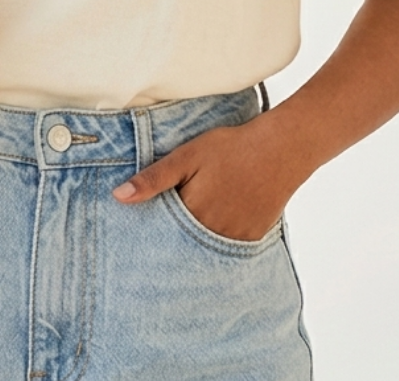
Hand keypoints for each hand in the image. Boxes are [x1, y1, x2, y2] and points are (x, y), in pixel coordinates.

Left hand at [111, 113, 304, 242]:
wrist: (280, 150)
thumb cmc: (230, 148)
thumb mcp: (187, 156)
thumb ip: (154, 179)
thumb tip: (118, 197)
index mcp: (192, 213)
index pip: (160, 234)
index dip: (149, 232)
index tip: (135, 237)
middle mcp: (212, 234)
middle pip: (181, 247)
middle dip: (168, 243)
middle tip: (157, 239)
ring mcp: (234, 240)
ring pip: (203, 251)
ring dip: (191, 246)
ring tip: (182, 235)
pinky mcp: (251, 239)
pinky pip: (225, 250)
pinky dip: (214, 244)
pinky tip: (211, 229)